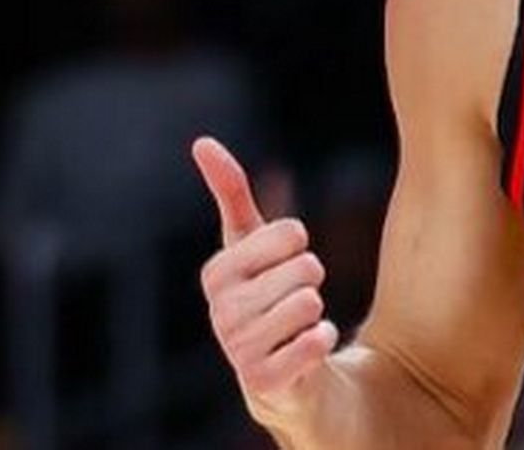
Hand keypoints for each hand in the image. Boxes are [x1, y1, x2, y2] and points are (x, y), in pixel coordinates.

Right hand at [193, 136, 339, 426]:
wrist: (286, 374)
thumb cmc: (267, 296)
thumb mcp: (250, 243)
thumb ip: (230, 193)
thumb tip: (201, 142)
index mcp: (216, 274)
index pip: (290, 233)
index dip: (300, 248)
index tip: (283, 266)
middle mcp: (220, 312)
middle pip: (306, 268)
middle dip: (313, 281)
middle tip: (295, 301)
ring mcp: (239, 350)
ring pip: (311, 303)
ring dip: (317, 314)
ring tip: (297, 327)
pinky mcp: (264, 382)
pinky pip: (314, 343)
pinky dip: (322, 340)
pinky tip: (307, 349)